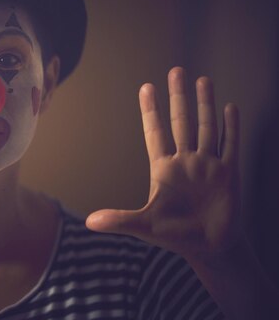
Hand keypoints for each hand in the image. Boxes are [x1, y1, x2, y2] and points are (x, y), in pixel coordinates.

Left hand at [86, 67, 241, 263]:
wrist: (210, 249)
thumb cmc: (176, 237)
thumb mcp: (144, 226)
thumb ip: (119, 220)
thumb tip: (88, 223)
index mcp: (163, 169)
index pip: (155, 132)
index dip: (150, 110)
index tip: (146, 87)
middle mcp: (185, 161)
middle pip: (181, 121)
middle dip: (179, 96)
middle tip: (176, 70)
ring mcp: (207, 165)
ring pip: (206, 127)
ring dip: (205, 104)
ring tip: (202, 80)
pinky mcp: (228, 173)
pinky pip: (230, 144)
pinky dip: (231, 126)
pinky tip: (230, 106)